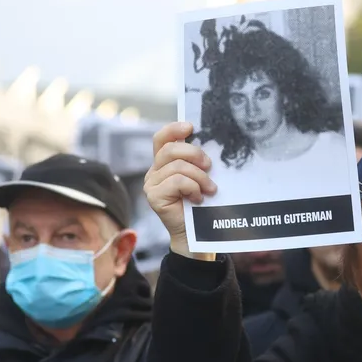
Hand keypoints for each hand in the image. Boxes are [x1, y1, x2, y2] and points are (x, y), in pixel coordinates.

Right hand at [144, 122, 216, 258]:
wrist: (196, 234)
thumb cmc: (201, 205)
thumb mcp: (201, 177)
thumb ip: (197, 162)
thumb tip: (209, 145)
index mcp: (164, 163)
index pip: (161, 138)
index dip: (174, 129)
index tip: (191, 127)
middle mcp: (154, 171)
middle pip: (171, 150)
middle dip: (194, 154)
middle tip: (210, 166)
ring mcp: (151, 184)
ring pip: (177, 166)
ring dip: (200, 177)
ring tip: (210, 190)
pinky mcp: (153, 197)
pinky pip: (177, 181)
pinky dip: (193, 187)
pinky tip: (198, 198)